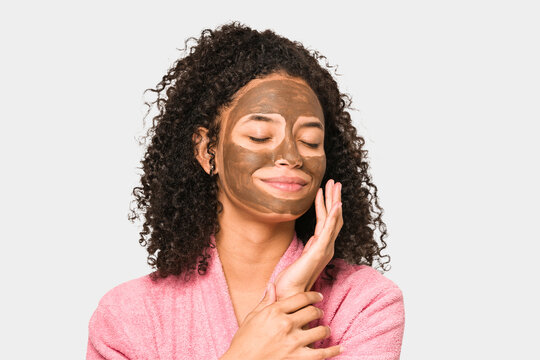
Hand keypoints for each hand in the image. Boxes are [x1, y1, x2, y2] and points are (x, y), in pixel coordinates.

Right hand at [223, 283, 342, 359]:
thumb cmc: (243, 342)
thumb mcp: (251, 318)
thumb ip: (265, 302)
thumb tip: (272, 285)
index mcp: (274, 311)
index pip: (301, 298)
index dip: (313, 295)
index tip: (318, 296)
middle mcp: (286, 324)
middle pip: (312, 311)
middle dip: (319, 311)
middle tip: (320, 313)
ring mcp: (293, 342)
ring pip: (320, 330)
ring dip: (325, 329)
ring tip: (326, 330)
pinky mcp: (298, 359)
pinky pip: (322, 353)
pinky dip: (333, 350)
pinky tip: (340, 348)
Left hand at [274, 179, 343, 300]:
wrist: (290, 294)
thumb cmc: (292, 280)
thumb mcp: (302, 258)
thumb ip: (309, 248)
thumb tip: (312, 240)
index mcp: (322, 247)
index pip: (327, 222)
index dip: (328, 205)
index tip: (327, 190)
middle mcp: (326, 247)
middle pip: (334, 218)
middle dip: (334, 198)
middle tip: (335, 181)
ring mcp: (325, 248)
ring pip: (333, 220)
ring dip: (334, 201)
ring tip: (334, 185)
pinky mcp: (320, 251)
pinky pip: (329, 230)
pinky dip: (333, 216)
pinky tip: (336, 204)